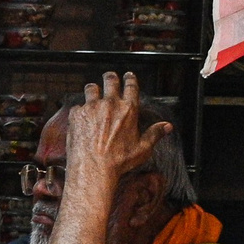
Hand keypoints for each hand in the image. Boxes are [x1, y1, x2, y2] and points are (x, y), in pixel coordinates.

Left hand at [67, 72, 168, 187]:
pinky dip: (79, 110)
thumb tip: (167, 127)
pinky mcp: (76, 115)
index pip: (131, 85)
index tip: (128, 75)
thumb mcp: (142, 149)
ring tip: (93, 90)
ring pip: (91, 89)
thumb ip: (154, 134)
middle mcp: (110, 104)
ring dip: (93, 89)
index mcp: (129, 109)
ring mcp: (91, 108)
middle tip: (109, 76)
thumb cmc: (118, 161)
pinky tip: (80, 116)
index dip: (130, 78)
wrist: (92, 168)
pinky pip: (77, 106)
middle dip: (110, 77)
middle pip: (110, 80)